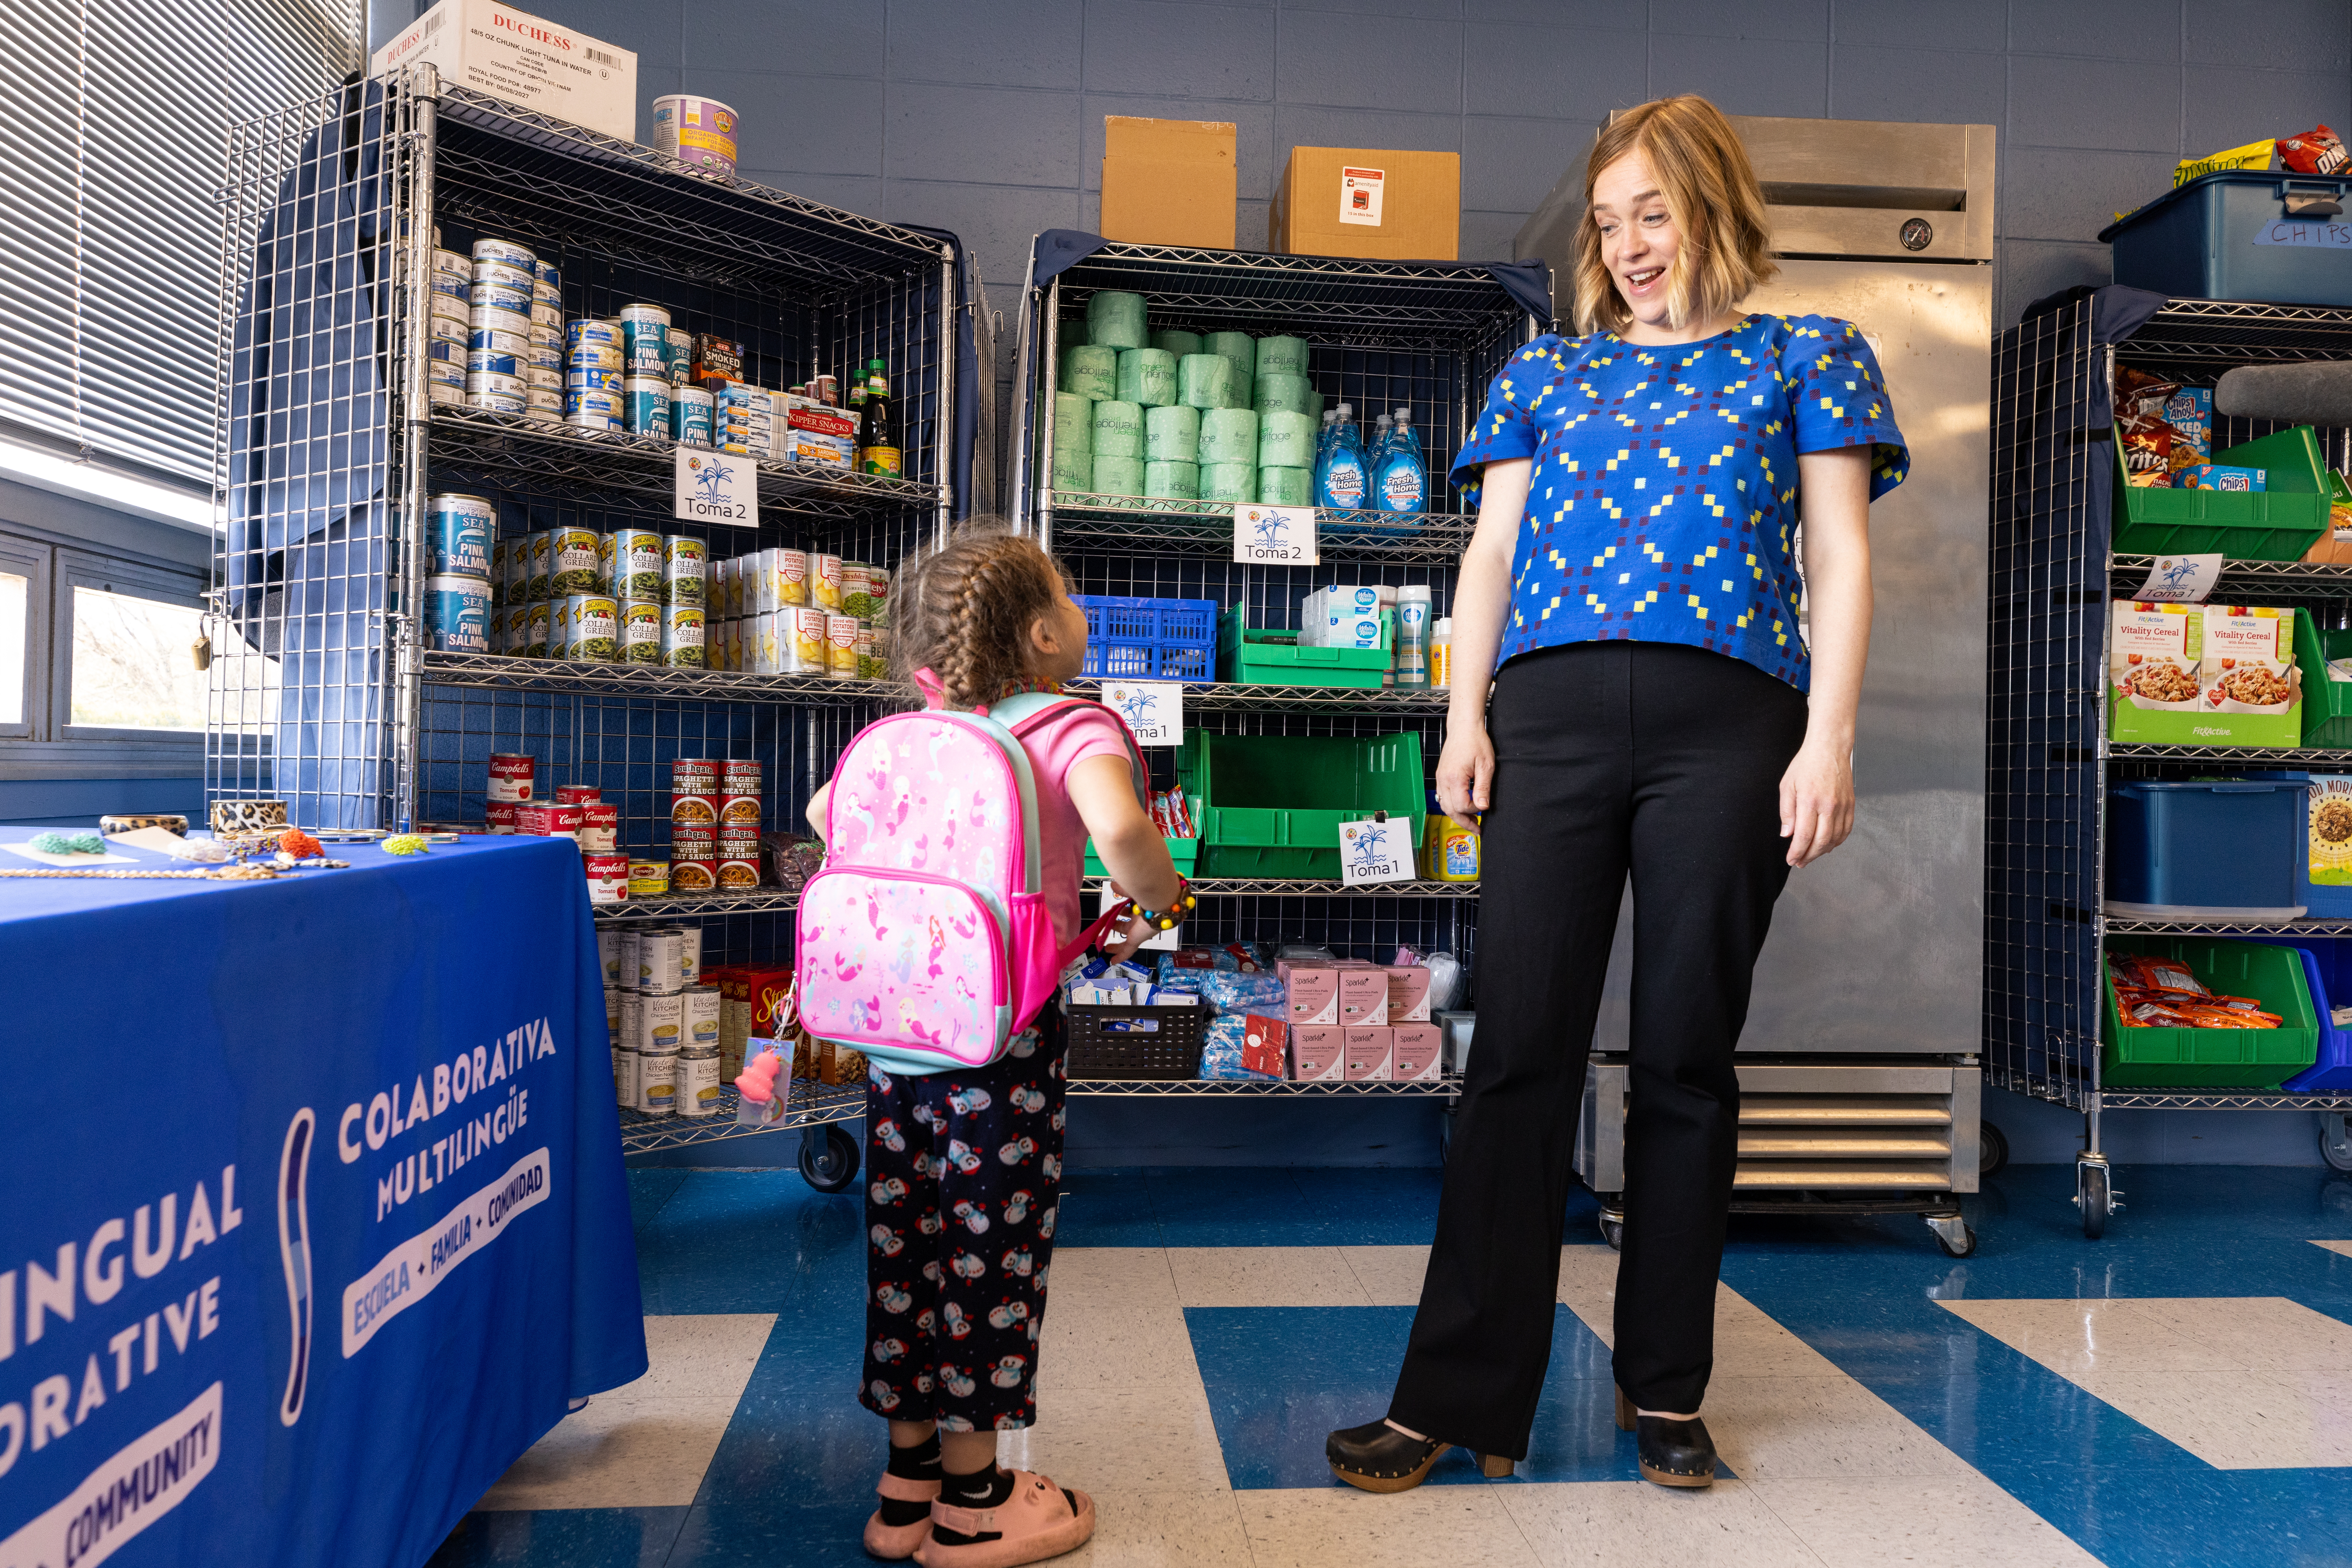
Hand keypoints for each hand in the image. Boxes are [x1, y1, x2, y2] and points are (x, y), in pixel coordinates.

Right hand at [1095, 891, 1160, 952]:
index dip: (1120, 912)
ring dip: (1117, 943)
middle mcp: (1141, 920)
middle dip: (1116, 926)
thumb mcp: (1132, 890)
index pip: (1129, 911)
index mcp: (1140, 906)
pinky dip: (1120, 956)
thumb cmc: (1147, 892)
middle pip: (1127, 926)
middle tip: (1107, 925)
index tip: (1112, 910)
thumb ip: (1123, 889)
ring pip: (1127, 939)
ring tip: (1107, 947)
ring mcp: (1139, 930)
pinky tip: (1113, 961)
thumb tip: (1113, 885)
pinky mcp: (1138, 939)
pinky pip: (1128, 950)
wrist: (1161, 901)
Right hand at [1436, 725, 1493, 829]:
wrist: (1463, 726)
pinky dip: (1451, 805)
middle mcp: (1443, 779)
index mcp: (1454, 778)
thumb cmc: (1476, 741)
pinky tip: (1461, 807)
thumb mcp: (1485, 765)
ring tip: (1470, 821)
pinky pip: (1442, 796)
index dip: (1473, 810)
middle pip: (1450, 810)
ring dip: (1456, 815)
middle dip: (1463, 821)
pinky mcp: (1440, 775)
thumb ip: (1483, 788)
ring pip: (1444, 805)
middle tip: (1476, 828)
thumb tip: (1482, 807)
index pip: (1461, 805)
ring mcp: (1440, 778)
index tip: (1483, 807)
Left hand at [1779, 742, 1854, 867]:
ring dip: (1822, 851)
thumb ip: (1787, 811)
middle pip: (1821, 842)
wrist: (1829, 748)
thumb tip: (1787, 834)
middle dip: (1809, 856)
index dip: (1797, 852)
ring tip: (1811, 856)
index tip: (1791, 860)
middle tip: (1799, 862)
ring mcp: (1843, 806)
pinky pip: (1846, 830)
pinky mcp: (1851, 805)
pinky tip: (1827, 845)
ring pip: (1835, 839)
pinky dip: (1837, 841)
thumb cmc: (1806, 764)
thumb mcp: (1787, 785)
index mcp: (1810, 800)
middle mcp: (1829, 806)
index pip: (1804, 836)